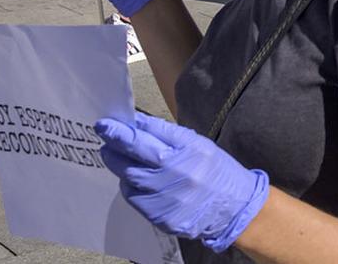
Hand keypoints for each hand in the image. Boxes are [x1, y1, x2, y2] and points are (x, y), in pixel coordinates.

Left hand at [96, 112, 269, 253]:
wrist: (234, 208)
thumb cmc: (217, 173)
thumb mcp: (200, 146)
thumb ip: (170, 136)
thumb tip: (139, 125)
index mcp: (189, 149)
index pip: (152, 131)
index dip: (127, 126)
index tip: (109, 122)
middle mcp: (176, 170)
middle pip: (134, 151)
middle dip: (115, 140)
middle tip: (103, 131)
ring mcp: (166, 194)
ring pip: (128, 175)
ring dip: (117, 163)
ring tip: (113, 155)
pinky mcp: (159, 214)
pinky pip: (134, 197)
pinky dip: (130, 185)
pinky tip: (135, 180)